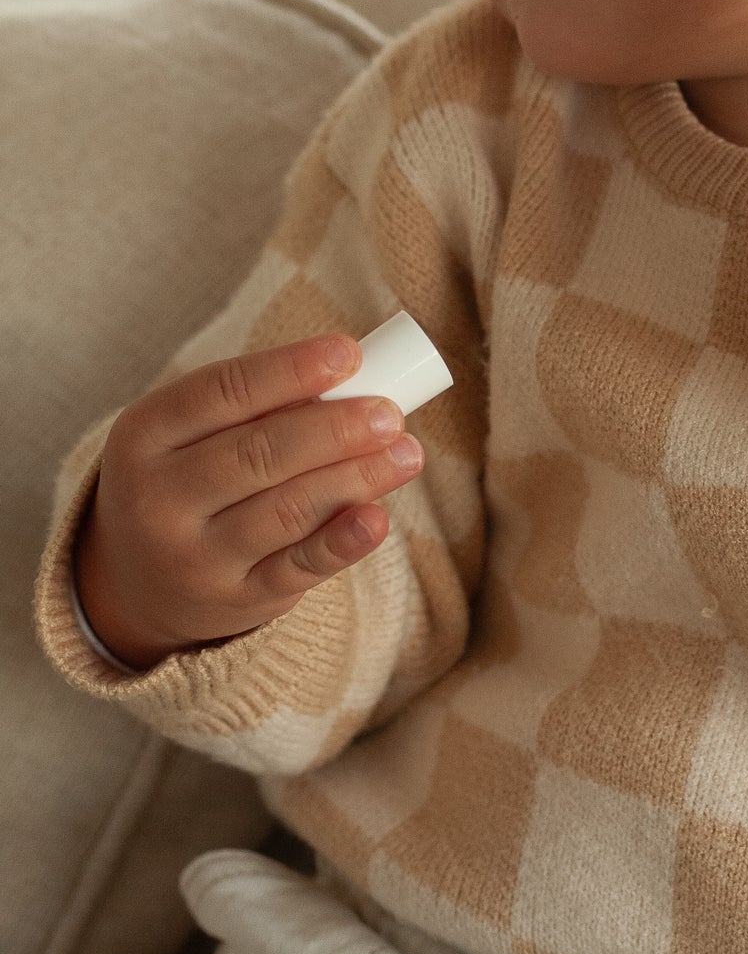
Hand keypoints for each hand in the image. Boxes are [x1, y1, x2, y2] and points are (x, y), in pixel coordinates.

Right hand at [72, 335, 425, 670]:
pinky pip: (297, 568)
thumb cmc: (185, 478)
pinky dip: (342, 542)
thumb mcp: (187, 434)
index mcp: (145, 435)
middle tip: (390, 414)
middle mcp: (159, 500)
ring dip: (356, 477)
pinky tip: (378, 517)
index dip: (290, 369)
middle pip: (261, 453)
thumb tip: (352, 376)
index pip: (223, 391)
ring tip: (405, 453)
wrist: (135, 582)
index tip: (349, 353)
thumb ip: (254, 406)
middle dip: (336, 429)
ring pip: (288, 509)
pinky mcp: (233, 600)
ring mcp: (194, 557)